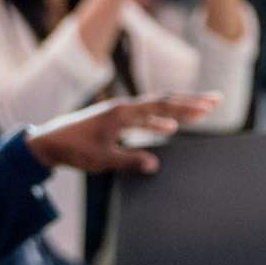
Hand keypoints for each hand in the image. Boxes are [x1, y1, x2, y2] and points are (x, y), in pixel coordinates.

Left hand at [26, 92, 219, 172]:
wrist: (48, 142)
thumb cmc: (73, 149)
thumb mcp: (102, 159)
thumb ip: (129, 161)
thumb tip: (155, 164)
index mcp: (123, 112)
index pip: (162, 106)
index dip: (188, 106)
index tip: (210, 105)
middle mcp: (124, 107)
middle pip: (164, 102)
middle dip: (191, 102)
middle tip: (216, 101)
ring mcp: (120, 113)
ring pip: (155, 109)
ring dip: (177, 111)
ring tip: (200, 112)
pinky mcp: (115, 121)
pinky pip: (144, 119)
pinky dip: (159, 122)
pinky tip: (169, 128)